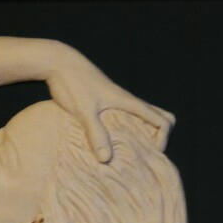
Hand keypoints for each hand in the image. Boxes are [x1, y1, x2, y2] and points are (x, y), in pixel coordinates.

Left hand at [45, 49, 173, 161]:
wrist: (59, 63)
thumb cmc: (73, 84)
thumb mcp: (84, 111)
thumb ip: (96, 134)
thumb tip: (106, 159)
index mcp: (128, 102)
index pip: (162, 120)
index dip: (163, 138)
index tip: (152, 153)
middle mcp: (127, 101)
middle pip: (158, 115)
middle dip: (159, 134)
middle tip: (146, 152)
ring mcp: (116, 100)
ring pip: (142, 116)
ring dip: (143, 132)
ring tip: (130, 152)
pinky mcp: (104, 101)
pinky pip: (126, 116)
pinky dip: (127, 129)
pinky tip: (111, 142)